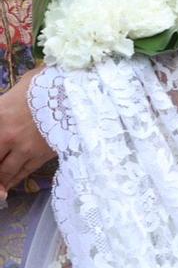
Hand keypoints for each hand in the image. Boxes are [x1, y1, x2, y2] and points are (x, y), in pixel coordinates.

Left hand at [0, 71, 54, 196]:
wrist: (78, 90)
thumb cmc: (49, 82)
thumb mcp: (21, 85)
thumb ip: (6, 101)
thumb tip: (4, 109)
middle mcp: (7, 136)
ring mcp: (25, 148)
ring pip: (6, 171)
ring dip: (1, 179)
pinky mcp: (43, 155)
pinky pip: (24, 172)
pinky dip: (14, 180)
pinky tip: (9, 185)